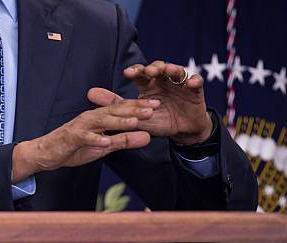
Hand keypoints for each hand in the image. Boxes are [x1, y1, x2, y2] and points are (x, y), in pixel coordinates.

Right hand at [12, 100, 156, 182]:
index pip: (122, 110)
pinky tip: (106, 142)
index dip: (139, 107)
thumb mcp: (104, 146)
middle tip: (153, 108)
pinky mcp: (71, 137)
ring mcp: (81, 126)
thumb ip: (124, 140)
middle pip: (115, 111)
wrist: (46, 152)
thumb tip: (148, 137)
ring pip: (102, 121)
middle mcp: (91, 117)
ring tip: (135, 122)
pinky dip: (95, 139)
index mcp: (99, 117)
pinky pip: (84, 138)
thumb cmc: (74, 147)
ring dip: (118, 121)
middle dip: (134, 109)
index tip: (157, 104)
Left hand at [91, 61, 211, 144]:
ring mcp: (180, 83)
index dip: (135, 71)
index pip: (140, 73)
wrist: (180, 131)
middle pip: (158, 68)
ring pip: (176, 71)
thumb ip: (114, 104)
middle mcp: (163, 80)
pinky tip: (190, 82)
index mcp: (148, 84)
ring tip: (167, 71)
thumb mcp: (135, 115)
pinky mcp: (195, 90)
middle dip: (153, 68)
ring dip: (172, 69)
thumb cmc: (157, 121)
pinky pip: (196, 82)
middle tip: (148, 71)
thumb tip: (90, 93)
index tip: (127, 73)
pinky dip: (194, 80)